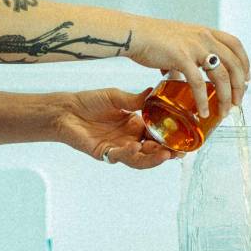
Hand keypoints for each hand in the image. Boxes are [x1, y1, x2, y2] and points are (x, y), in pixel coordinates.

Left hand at [54, 89, 176, 169]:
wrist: (66, 110)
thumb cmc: (89, 102)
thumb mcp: (115, 97)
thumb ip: (135, 100)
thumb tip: (154, 91)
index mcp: (135, 125)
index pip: (157, 133)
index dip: (170, 137)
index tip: (185, 137)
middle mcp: (129, 138)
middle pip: (152, 150)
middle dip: (167, 153)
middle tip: (180, 152)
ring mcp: (118, 148)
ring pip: (140, 159)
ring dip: (153, 158)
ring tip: (164, 153)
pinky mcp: (105, 153)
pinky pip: (120, 157)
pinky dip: (129, 153)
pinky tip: (135, 146)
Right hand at [123, 18, 248, 118]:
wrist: (132, 33)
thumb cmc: (151, 39)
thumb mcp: (177, 42)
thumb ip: (184, 57)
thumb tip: (179, 76)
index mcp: (205, 32)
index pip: (235, 45)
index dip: (245, 62)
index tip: (246, 78)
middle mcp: (204, 37)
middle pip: (234, 63)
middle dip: (240, 86)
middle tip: (237, 102)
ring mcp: (194, 46)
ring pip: (221, 75)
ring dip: (226, 96)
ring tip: (224, 112)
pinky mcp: (181, 57)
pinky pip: (198, 83)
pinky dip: (203, 100)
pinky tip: (204, 112)